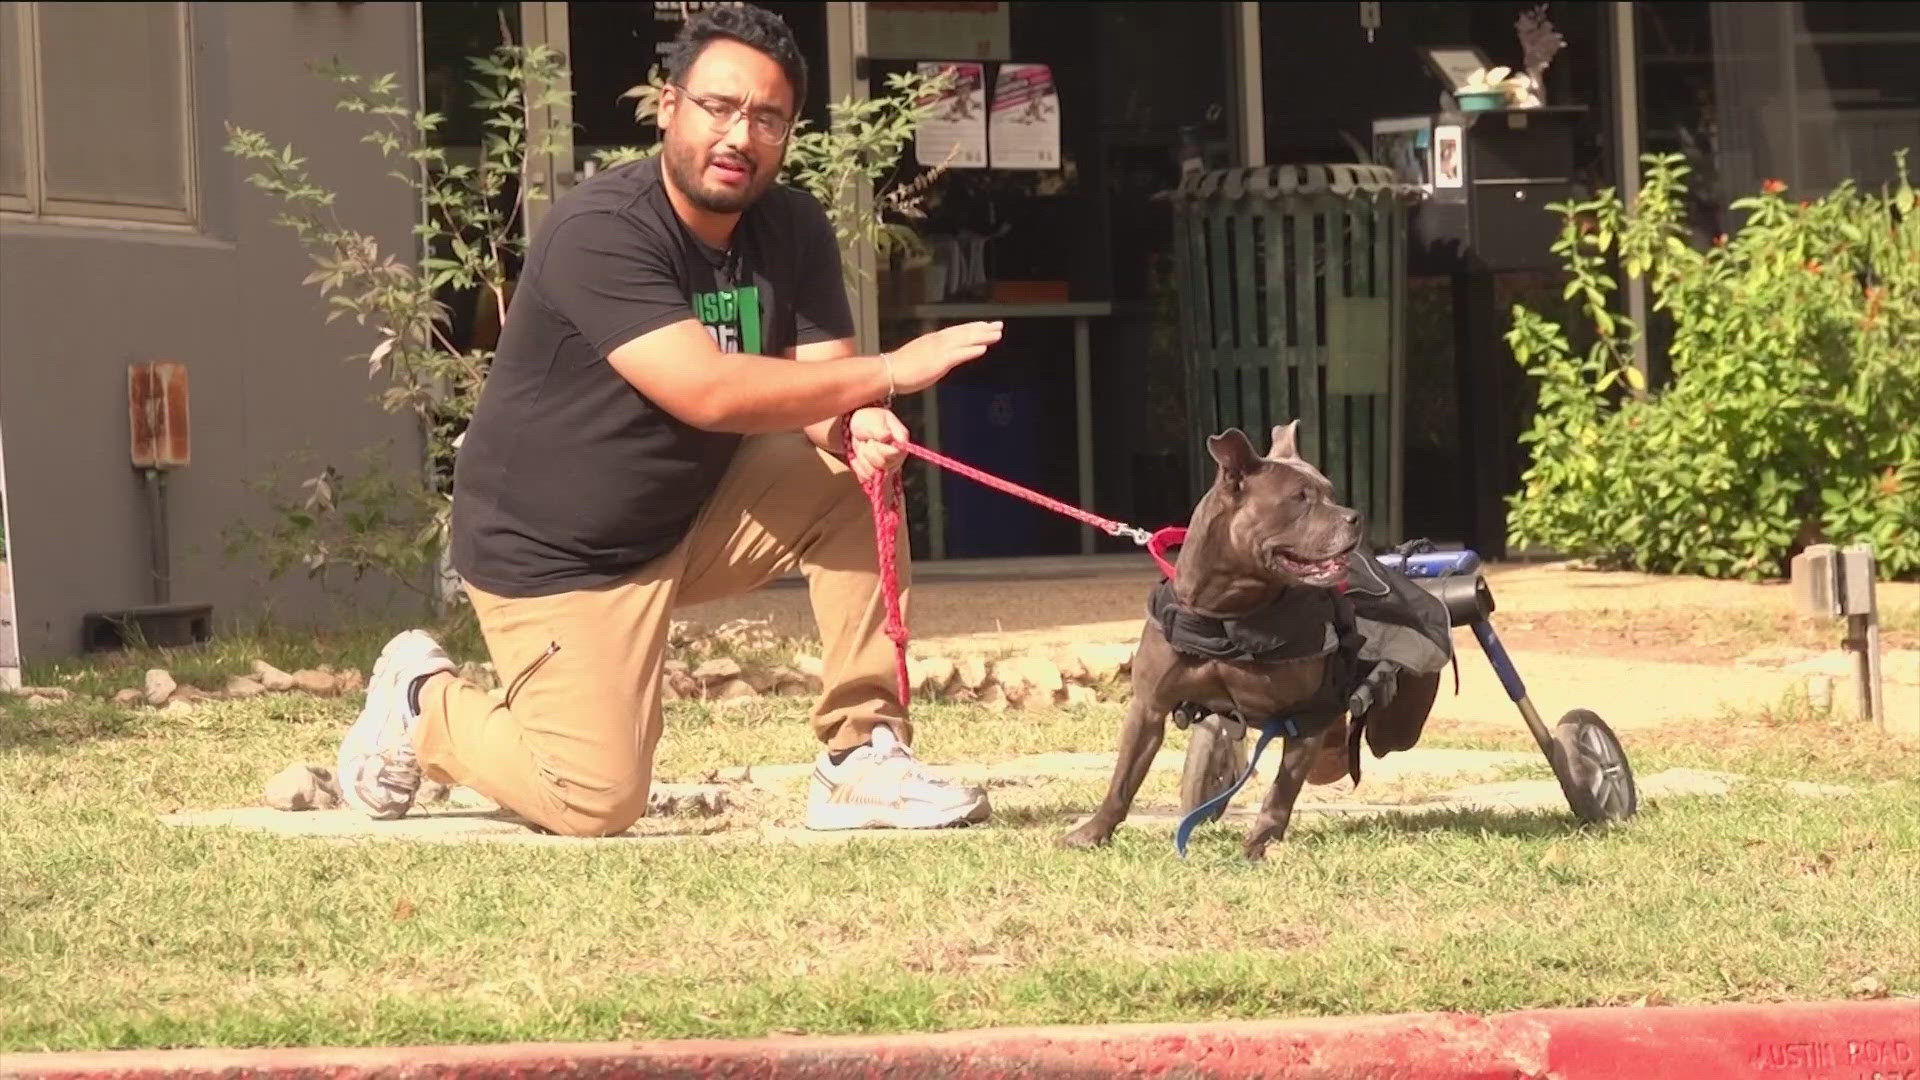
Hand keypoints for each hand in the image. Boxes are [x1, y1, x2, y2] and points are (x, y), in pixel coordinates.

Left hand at [845, 407, 908, 484]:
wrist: (856, 428)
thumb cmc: (868, 420)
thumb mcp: (873, 420)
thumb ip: (880, 430)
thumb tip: (887, 436)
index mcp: (901, 440)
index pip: (895, 453)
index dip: (881, 448)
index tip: (872, 439)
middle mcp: (898, 456)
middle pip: (883, 464)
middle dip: (869, 451)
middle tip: (867, 440)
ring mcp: (889, 467)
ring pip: (873, 472)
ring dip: (862, 458)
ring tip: (863, 446)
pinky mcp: (878, 475)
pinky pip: (867, 478)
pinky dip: (858, 466)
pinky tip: (858, 456)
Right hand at [885, 321, 1002, 394]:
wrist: (887, 372)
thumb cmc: (899, 369)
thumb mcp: (920, 358)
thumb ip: (932, 357)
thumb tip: (940, 359)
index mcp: (933, 340)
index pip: (956, 331)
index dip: (972, 328)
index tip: (985, 325)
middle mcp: (938, 341)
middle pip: (964, 332)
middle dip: (982, 328)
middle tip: (998, 325)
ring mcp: (939, 350)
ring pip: (965, 340)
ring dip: (982, 336)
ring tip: (997, 334)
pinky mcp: (939, 361)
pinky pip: (959, 354)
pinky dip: (971, 350)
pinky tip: (983, 348)